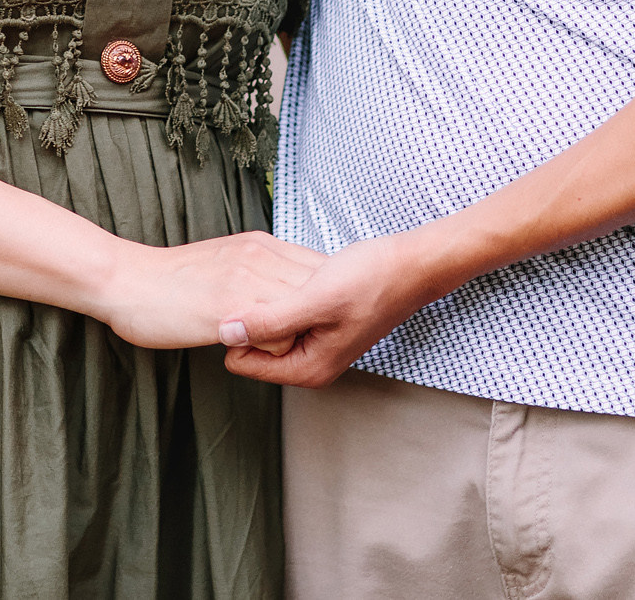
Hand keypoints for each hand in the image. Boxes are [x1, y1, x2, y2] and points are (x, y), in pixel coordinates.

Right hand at [96, 231, 323, 349]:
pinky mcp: (231, 310)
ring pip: (305, 317)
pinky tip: (241, 352)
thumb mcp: (223, 261)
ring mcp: (248, 280)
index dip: (317, 298)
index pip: (317, 269)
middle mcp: (260, 256)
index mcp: (259, 244)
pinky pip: (281, 339)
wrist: (124, 281)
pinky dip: (271, 352)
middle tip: (288, 340)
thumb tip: (282, 292)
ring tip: (265, 348)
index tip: (303, 320)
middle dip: (312, 320)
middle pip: (319, 293)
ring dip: (292, 337)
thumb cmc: (169, 281)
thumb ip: (255, 270)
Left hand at [217, 231, 436, 387]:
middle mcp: (309, 362)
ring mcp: (314, 344)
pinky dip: (283, 296)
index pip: (242, 362)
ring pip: (267, 328)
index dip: (237, 332)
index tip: (248, 302)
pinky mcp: (318, 324)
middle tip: (270, 287)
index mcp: (307, 368)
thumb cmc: (371, 281)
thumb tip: (225, 333)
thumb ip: (269, 321)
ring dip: (267, 304)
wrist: (409, 265)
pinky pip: (283, 314)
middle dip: (252, 318)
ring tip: (285, 281)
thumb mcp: (315, 300)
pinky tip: (297, 279)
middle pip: (252, 347)